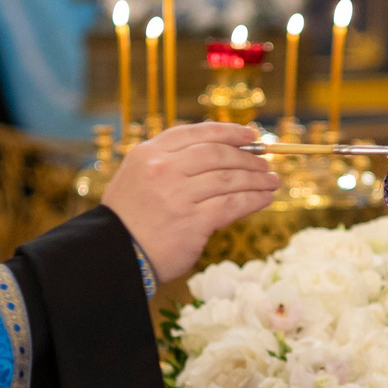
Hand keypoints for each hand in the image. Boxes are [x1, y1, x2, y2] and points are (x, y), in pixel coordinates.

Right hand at [101, 123, 281, 282]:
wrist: (115, 255)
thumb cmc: (129, 218)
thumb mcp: (137, 176)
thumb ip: (168, 162)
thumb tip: (216, 153)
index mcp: (149, 153)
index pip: (197, 133)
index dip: (229, 131)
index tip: (251, 134)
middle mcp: (163, 169)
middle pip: (217, 153)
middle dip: (247, 156)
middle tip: (265, 162)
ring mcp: (178, 195)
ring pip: (229, 178)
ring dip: (256, 178)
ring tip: (271, 181)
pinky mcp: (193, 222)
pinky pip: (232, 204)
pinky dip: (253, 199)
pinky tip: (265, 199)